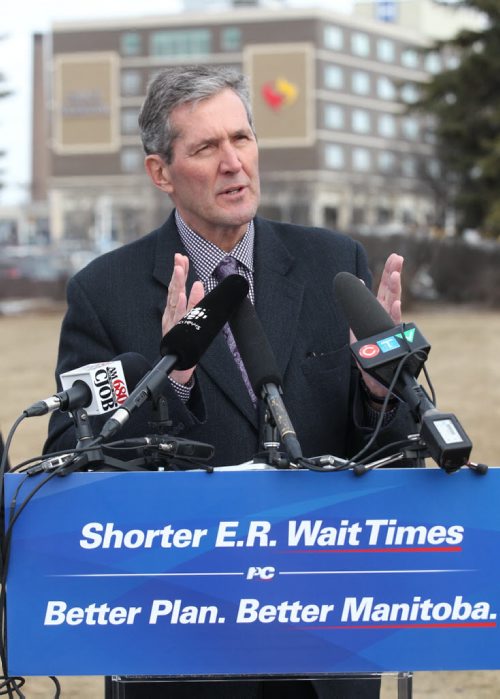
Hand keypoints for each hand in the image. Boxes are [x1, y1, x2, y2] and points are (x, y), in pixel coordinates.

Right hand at [162, 253, 204, 384]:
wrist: (178, 365)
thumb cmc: (184, 340)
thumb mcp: (191, 318)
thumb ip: (194, 302)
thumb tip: (199, 284)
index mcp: (174, 309)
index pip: (176, 287)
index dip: (179, 272)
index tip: (181, 257)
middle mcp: (171, 314)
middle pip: (173, 290)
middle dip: (177, 274)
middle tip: (179, 258)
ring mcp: (172, 322)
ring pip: (174, 301)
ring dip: (177, 284)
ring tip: (180, 270)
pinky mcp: (176, 332)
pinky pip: (179, 318)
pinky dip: (179, 306)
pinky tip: (181, 295)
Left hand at [355, 253, 403, 402]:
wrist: (376, 380)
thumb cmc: (369, 354)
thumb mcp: (357, 328)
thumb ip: (358, 307)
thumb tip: (355, 283)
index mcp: (378, 313)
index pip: (383, 290)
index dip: (388, 274)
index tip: (394, 258)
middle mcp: (386, 318)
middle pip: (391, 292)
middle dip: (394, 274)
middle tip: (398, 257)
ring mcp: (390, 328)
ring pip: (394, 305)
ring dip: (394, 289)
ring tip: (395, 274)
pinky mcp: (391, 340)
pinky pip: (393, 325)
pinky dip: (393, 313)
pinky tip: (394, 303)